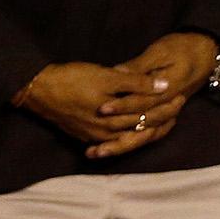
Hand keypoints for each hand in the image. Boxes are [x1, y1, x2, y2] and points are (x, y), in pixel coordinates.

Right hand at [15, 61, 176, 157]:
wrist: (37, 89)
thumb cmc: (73, 79)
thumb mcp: (107, 76)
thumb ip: (137, 83)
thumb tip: (165, 86)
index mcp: (116, 120)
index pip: (151, 118)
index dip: (168, 108)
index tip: (181, 98)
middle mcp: (107, 134)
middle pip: (142, 131)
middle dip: (162, 120)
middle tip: (178, 108)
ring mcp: (95, 138)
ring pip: (128, 139)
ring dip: (146, 131)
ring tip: (161, 121)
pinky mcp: (84, 136)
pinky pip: (111, 142)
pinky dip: (125, 139)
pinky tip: (132, 135)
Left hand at [87, 32, 218, 158]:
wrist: (206, 52)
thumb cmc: (182, 48)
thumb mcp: (161, 52)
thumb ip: (139, 66)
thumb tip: (117, 72)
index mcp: (169, 90)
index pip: (142, 102)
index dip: (122, 105)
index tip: (102, 109)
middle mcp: (169, 106)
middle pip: (143, 125)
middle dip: (117, 136)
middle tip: (94, 145)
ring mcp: (168, 113)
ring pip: (145, 135)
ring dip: (121, 145)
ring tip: (96, 153)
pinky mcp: (165, 114)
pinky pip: (150, 134)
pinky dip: (132, 142)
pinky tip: (112, 147)